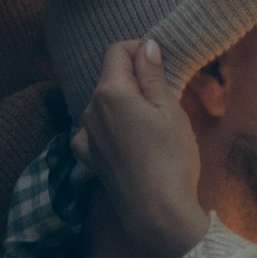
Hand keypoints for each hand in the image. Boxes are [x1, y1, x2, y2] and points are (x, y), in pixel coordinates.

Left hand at [79, 36, 207, 257]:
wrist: (157, 212)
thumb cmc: (171, 159)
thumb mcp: (169, 110)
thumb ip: (153, 74)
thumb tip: (147, 45)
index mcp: (110, 92)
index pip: (117, 50)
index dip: (139, 49)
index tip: (159, 62)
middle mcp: (89, 109)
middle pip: (110, 77)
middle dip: (134, 79)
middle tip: (163, 98)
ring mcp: (85, 135)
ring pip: (103, 103)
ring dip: (123, 103)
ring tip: (150, 125)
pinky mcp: (88, 157)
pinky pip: (94, 129)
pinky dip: (109, 127)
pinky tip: (127, 140)